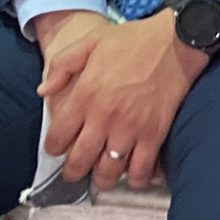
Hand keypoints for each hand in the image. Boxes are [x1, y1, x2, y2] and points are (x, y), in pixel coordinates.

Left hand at [37, 10, 205, 190]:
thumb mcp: (90, 42)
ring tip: (102, 175)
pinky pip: (141, 171)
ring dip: (102, 179)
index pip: (58, 137)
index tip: (58, 148)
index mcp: (85, 94)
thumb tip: (43, 91)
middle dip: (73, 171)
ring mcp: (130, 129)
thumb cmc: (133, 40)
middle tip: (75, 171)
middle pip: (80, 161)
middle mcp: (104, 117)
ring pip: (109, 172)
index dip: (54, 148)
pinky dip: (136, 179)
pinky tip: (132, 174)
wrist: (176, 41)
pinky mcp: (154, 134)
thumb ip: (62, 65)